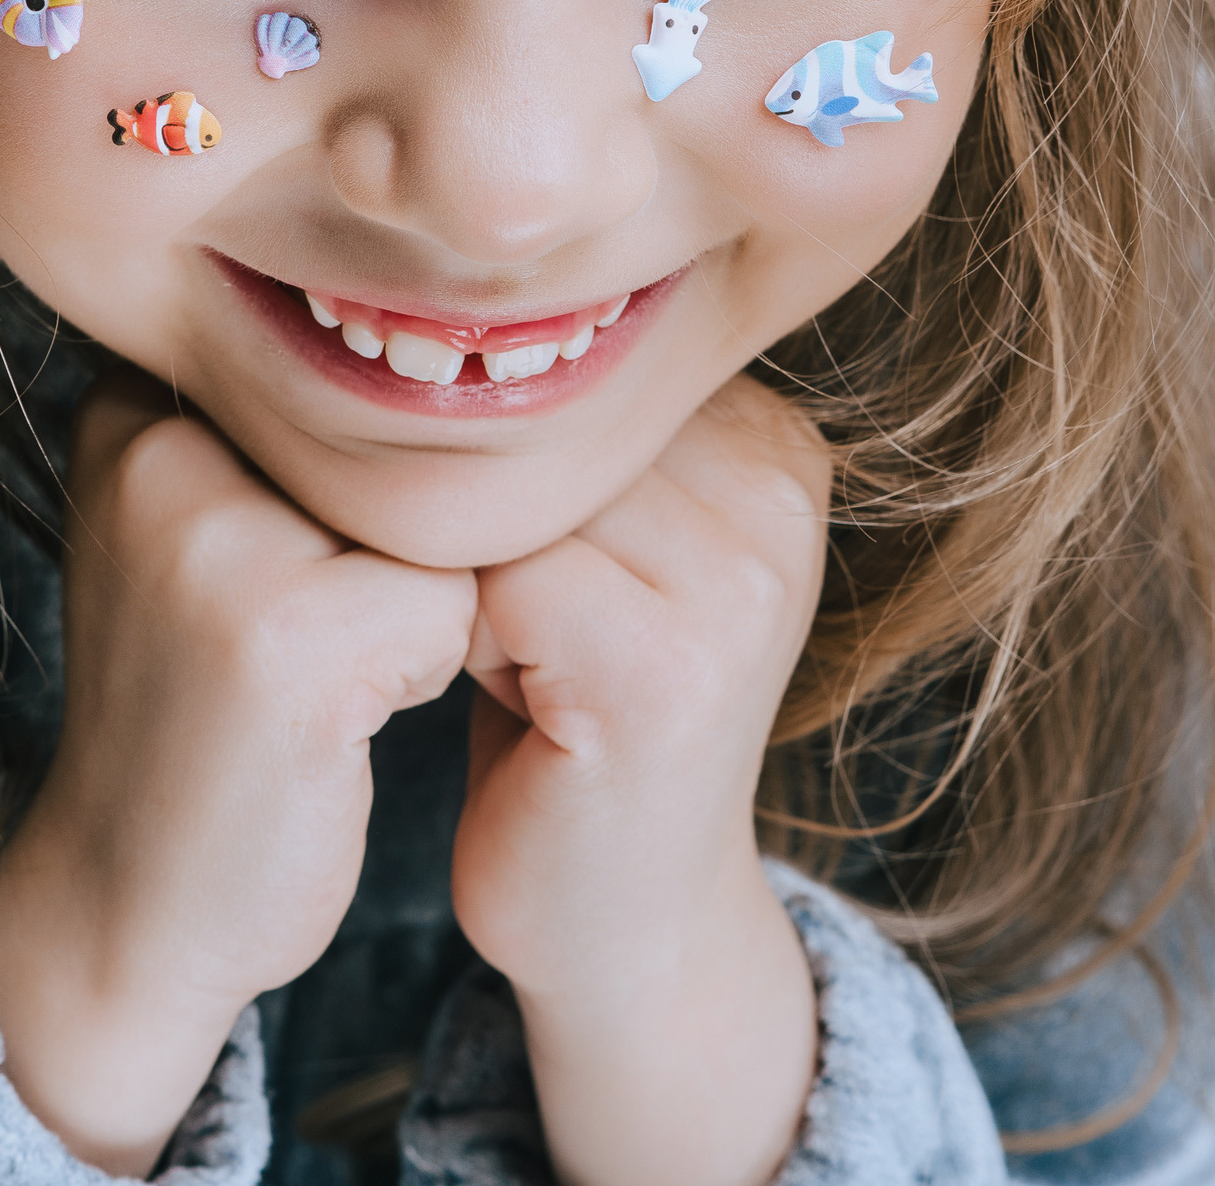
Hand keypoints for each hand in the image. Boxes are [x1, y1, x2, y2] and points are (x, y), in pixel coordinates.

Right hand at [0, 370, 476, 1173]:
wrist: (128, 901)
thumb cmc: (195, 714)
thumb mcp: (195, 539)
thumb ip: (277, 439)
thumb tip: (460, 359)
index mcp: (132, 408)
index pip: (340, 387)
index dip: (344, 497)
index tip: (265, 587)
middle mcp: (157, 451)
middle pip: (390, 450)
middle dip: (381, 550)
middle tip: (284, 649)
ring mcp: (217, 543)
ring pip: (431, 522)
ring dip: (410, 606)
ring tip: (309, 680)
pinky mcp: (291, 640)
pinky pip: (454, 605)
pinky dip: (423, 669)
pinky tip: (330, 722)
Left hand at [453, 374, 829, 1185]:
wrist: (623, 921)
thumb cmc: (574, 715)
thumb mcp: (603, 548)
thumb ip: (579, 433)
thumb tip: (435, 292)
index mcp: (772, 436)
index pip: (569, 363)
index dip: (502, 456)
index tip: (519, 552)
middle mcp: (779, 490)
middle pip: (538, 425)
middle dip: (478, 512)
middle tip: (507, 619)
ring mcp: (735, 579)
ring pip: (508, 494)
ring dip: (465, 574)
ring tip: (516, 656)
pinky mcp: (664, 665)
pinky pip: (497, 578)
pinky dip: (463, 637)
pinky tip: (511, 698)